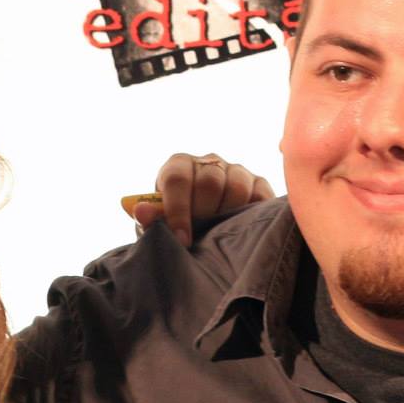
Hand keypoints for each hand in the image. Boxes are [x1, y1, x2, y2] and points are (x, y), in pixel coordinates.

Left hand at [123, 153, 275, 245]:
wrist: (205, 229)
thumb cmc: (177, 226)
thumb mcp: (160, 226)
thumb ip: (150, 220)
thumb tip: (142, 211)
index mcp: (178, 166)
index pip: (177, 179)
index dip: (178, 210)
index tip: (182, 239)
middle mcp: (208, 162)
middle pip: (209, 182)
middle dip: (204, 214)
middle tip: (201, 238)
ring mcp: (237, 171)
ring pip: (237, 187)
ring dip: (228, 215)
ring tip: (220, 235)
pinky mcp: (259, 184)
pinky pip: (261, 196)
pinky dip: (252, 214)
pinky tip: (242, 229)